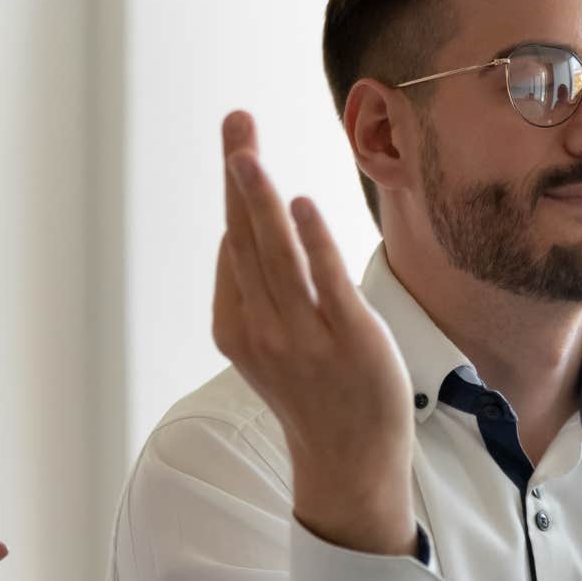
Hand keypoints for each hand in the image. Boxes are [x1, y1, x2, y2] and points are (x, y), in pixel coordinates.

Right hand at [212, 111, 416, 554]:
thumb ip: (252, 292)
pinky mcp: (348, 338)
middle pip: (246, 238)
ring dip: (260, 199)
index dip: (235, 195)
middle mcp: (262, 328)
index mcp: (236, 326)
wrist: (348, 458)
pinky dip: (311, 241)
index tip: (238, 144)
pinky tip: (301, 203)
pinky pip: (324, 281)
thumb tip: (239, 232)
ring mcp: (302, 335)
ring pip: (275, 254)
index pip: (233, 247)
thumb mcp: (267, 345)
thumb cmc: (313, 392)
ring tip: (247, 151)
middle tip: (235, 122)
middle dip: (238, 177)